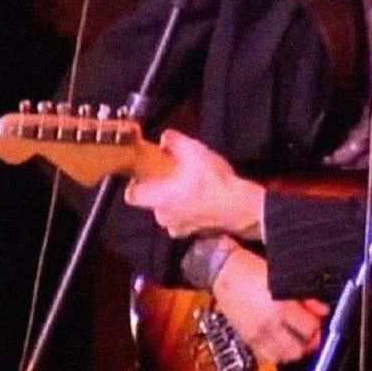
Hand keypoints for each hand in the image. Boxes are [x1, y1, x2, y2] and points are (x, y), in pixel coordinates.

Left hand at [124, 129, 264, 238]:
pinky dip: (191, 211)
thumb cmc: (212, 180)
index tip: (148, 172)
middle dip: (162, 189)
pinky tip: (204, 199)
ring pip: (170, 211)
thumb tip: (164, 138)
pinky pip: (186, 220)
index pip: (131, 195)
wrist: (240, 207)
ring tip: (193, 186)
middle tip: (177, 175)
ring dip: (177, 201)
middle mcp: (163, 217)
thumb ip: (173, 141)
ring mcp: (179, 228)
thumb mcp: (193, 151)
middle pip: (153, 201)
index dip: (136, 183)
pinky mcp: (195, 233)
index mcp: (156, 199)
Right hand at [211, 246, 328, 364]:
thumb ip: (306, 297)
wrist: (225, 271)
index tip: (320, 319)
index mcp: (281, 307)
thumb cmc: (252, 269)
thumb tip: (323, 311)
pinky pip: (268, 356)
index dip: (318, 324)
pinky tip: (281, 340)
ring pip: (284, 356)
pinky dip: (278, 352)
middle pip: (299, 349)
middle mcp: (269, 325)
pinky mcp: (247, 339)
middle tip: (311, 331)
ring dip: (294, 349)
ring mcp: (257, 335)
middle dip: (308, 342)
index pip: (310, 329)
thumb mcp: (284, 278)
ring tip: (297, 336)